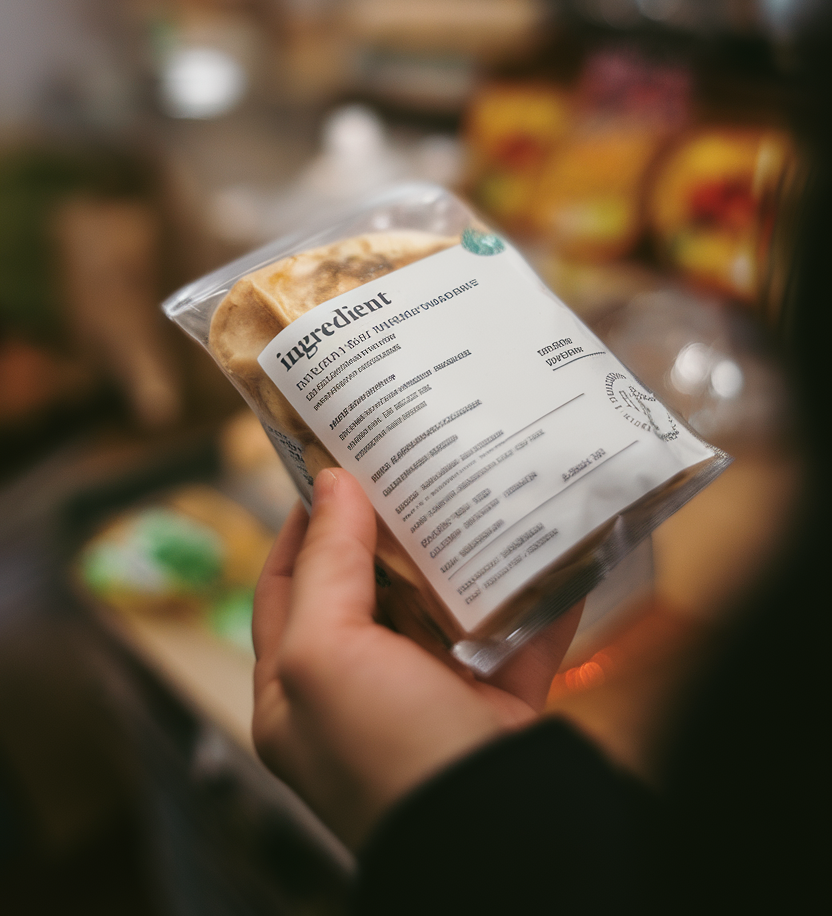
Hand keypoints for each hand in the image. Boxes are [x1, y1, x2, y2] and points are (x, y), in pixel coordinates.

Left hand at [252, 468, 581, 847]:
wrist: (490, 837)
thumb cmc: (385, 750)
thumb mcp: (324, 654)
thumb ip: (326, 565)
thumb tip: (331, 484)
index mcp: (297, 691)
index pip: (286, 587)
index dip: (302, 523)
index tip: (330, 464)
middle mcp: (360, 696)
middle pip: (368, 590)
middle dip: (386, 527)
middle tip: (409, 462)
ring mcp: (432, 701)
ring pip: (443, 607)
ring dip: (459, 552)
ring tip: (472, 482)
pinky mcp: (499, 706)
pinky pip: (518, 635)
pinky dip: (536, 593)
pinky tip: (552, 541)